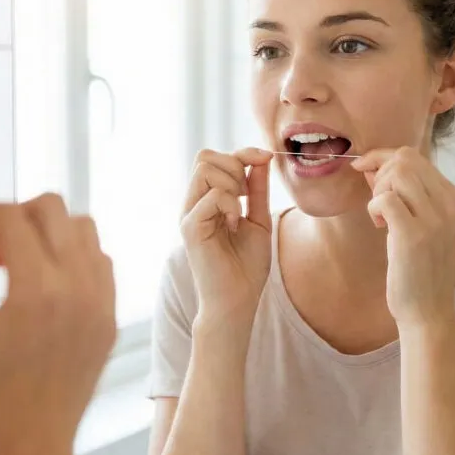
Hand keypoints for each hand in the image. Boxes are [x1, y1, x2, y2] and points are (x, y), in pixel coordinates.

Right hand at [0, 194, 115, 454]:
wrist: (28, 449)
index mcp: (34, 291)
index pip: (9, 216)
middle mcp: (77, 289)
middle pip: (52, 207)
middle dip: (13, 213)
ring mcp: (101, 303)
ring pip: (84, 227)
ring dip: (48, 230)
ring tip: (17, 266)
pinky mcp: (110, 318)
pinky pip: (101, 261)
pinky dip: (74, 255)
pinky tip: (45, 283)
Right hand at [180, 148, 273, 327]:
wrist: (237, 301)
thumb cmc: (246, 267)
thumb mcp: (259, 219)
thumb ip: (257, 189)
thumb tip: (261, 158)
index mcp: (206, 200)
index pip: (214, 158)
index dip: (242, 152)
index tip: (265, 158)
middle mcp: (193, 204)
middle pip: (204, 156)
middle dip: (234, 165)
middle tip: (246, 196)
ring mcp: (189, 214)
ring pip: (205, 169)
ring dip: (232, 183)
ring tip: (239, 210)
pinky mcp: (190, 228)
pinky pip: (211, 196)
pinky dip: (230, 204)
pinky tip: (234, 224)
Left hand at [351, 147, 454, 326]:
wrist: (428, 309)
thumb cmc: (419, 266)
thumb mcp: (420, 223)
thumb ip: (402, 192)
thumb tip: (372, 165)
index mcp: (452, 198)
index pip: (414, 156)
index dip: (383, 158)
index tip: (367, 172)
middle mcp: (448, 204)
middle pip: (405, 158)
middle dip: (379, 172)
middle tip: (377, 202)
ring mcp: (433, 219)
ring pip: (397, 172)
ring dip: (378, 190)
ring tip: (381, 216)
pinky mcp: (413, 235)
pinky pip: (385, 199)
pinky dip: (374, 207)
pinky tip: (380, 226)